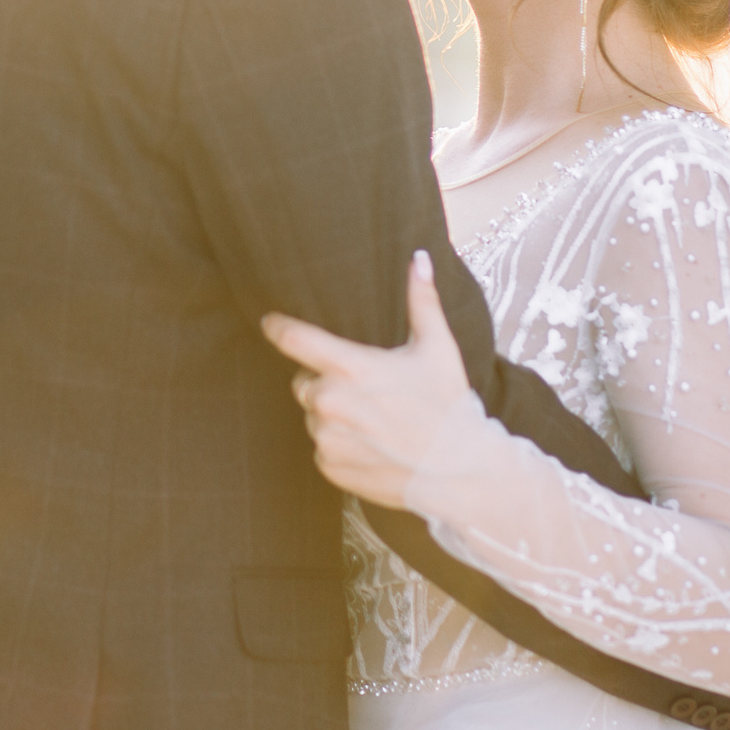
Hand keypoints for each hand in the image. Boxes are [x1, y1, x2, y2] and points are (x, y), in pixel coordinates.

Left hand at [260, 250, 479, 509]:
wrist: (460, 471)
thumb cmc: (448, 405)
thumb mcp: (438, 348)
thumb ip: (421, 300)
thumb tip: (420, 258)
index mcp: (350, 367)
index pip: (293, 338)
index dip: (278, 327)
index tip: (269, 322)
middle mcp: (329, 403)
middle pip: (304, 381)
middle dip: (326, 381)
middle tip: (366, 390)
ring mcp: (327, 438)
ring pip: (313, 416)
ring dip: (333, 415)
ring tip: (375, 420)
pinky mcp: (330, 466)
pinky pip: (322, 446)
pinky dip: (340, 443)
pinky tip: (373, 444)